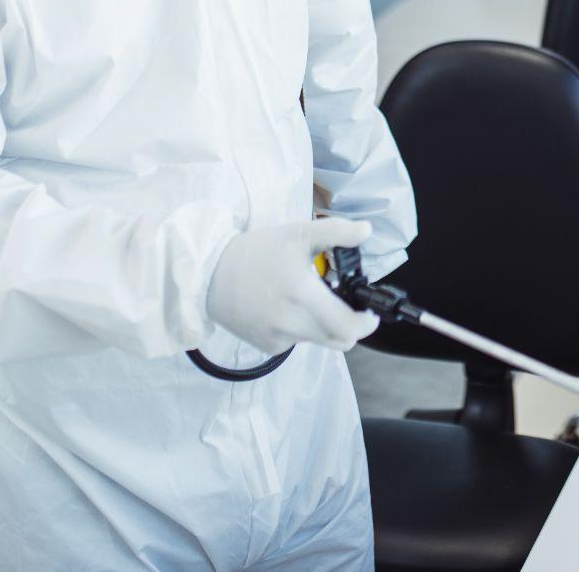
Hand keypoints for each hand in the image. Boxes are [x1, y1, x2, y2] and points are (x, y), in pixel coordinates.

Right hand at [206, 216, 378, 353]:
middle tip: (346, 306)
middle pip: (339, 340)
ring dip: (325, 326)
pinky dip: (301, 330)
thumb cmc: (255, 252)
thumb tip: (366, 232)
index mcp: (301, 295)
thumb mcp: (297, 233)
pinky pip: (296, 343)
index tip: (370, 313)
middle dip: (350, 325)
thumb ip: (336, 232)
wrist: (208, 275)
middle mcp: (290, 323)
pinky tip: (287, 309)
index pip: (348, 327)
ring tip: (310, 300)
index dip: (366, 323)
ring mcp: (277, 338)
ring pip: (319, 341)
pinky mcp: (266, 347)